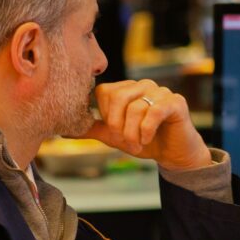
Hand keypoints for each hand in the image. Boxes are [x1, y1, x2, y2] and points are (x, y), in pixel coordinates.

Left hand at [81, 80, 211, 171]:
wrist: (174, 154)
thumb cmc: (144, 141)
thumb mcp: (114, 136)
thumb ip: (94, 129)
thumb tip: (65, 131)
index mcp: (126, 89)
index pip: (104, 91)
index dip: (105, 114)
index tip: (114, 131)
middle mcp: (142, 85)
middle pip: (118, 97)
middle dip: (117, 125)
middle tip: (125, 141)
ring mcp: (160, 91)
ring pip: (135, 107)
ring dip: (133, 132)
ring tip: (138, 144)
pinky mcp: (175, 102)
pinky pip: (154, 111)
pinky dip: (146, 129)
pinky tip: (147, 139)